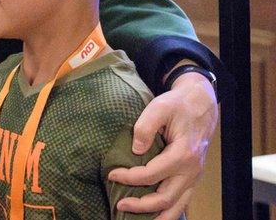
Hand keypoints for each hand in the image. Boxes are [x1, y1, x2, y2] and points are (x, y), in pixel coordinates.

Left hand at [107, 71, 217, 219]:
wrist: (202, 104)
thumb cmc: (178, 105)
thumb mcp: (159, 107)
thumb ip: (145, 127)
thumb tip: (135, 149)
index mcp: (183, 153)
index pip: (152, 174)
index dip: (130, 177)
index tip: (111, 174)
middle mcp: (192, 170)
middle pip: (166, 198)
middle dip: (141, 205)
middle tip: (119, 204)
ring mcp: (194, 176)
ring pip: (178, 206)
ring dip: (157, 215)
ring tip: (136, 219)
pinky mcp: (193, 177)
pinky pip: (182, 201)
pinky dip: (169, 211)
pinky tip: (154, 215)